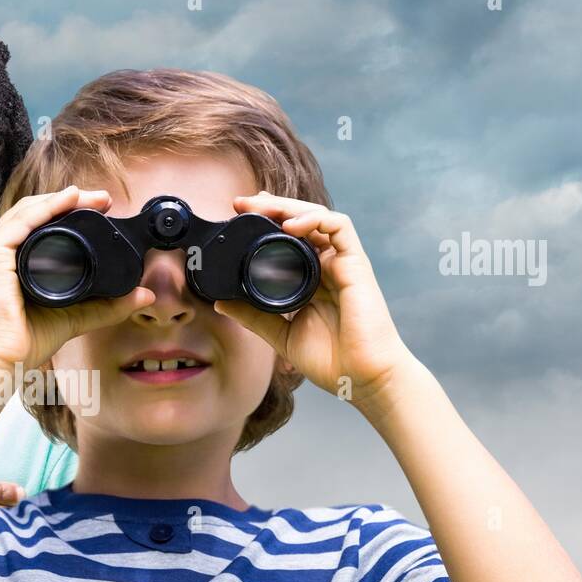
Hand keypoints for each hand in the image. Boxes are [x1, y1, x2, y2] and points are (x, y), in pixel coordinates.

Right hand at [0, 185, 155, 371]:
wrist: (2, 363)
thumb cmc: (25, 343)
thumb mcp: (74, 316)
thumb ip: (106, 306)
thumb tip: (144, 296)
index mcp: (5, 262)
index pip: (35, 225)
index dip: (66, 212)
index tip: (100, 210)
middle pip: (32, 213)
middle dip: (68, 201)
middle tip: (102, 199)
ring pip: (27, 211)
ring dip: (62, 200)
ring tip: (93, 197)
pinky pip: (21, 222)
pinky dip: (47, 207)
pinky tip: (69, 199)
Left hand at [212, 191, 416, 406]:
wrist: (360, 379)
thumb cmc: (330, 359)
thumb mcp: (281, 334)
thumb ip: (253, 316)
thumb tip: (221, 303)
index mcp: (310, 278)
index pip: (289, 238)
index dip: (266, 222)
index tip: (239, 215)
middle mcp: (327, 266)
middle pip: (301, 222)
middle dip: (272, 206)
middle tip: (241, 202)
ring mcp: (342, 263)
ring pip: (318, 217)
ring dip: (289, 206)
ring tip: (262, 206)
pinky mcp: (356, 264)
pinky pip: (340, 227)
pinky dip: (315, 219)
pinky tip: (292, 225)